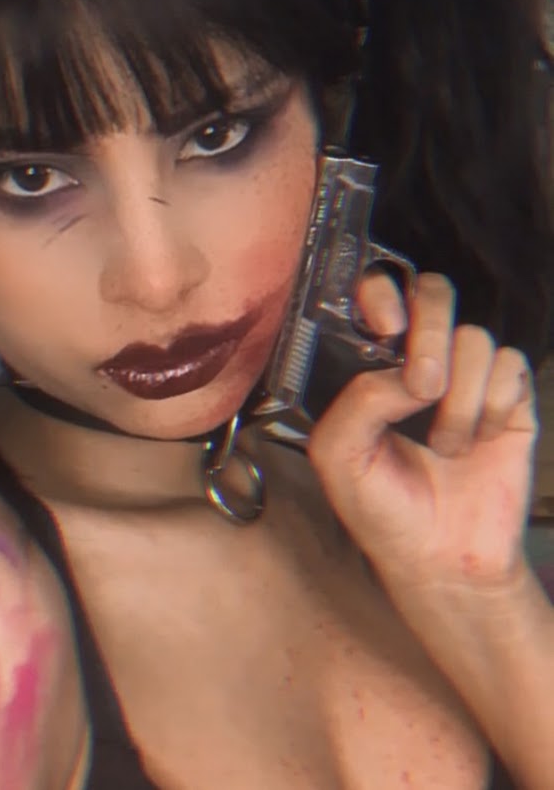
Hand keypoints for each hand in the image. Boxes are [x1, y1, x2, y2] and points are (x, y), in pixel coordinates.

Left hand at [307, 271, 538, 601]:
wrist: (439, 556)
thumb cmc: (379, 505)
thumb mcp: (338, 454)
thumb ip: (360, 399)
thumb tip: (409, 371)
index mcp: (368, 366)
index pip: (377, 295)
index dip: (383, 292)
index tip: (387, 327)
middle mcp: (417, 361)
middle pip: (433, 293)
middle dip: (430, 332)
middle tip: (423, 385)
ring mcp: (464, 376)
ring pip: (475, 337)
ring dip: (459, 398)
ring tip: (445, 445)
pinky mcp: (508, 397)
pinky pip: (510, 366)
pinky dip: (492, 406)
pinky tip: (479, 440)